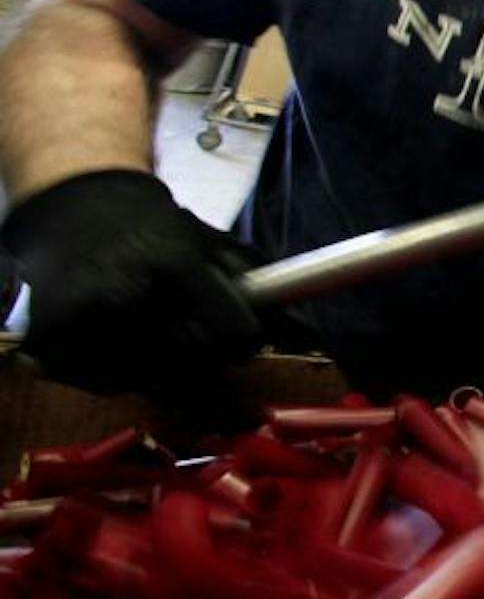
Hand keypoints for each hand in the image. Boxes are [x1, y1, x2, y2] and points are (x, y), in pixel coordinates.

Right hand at [2, 170, 260, 394]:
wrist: (78, 212)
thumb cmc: (161, 233)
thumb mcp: (216, 246)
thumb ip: (266, 287)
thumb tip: (314, 334)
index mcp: (178, 265)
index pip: (236, 335)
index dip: (244, 341)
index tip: (241, 336)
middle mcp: (131, 294)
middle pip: (199, 367)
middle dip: (209, 358)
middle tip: (193, 331)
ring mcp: (87, 322)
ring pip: (154, 385)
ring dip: (165, 370)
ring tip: (155, 330)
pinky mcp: (54, 344)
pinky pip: (108, 387)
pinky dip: (120, 374)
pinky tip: (118, 338)